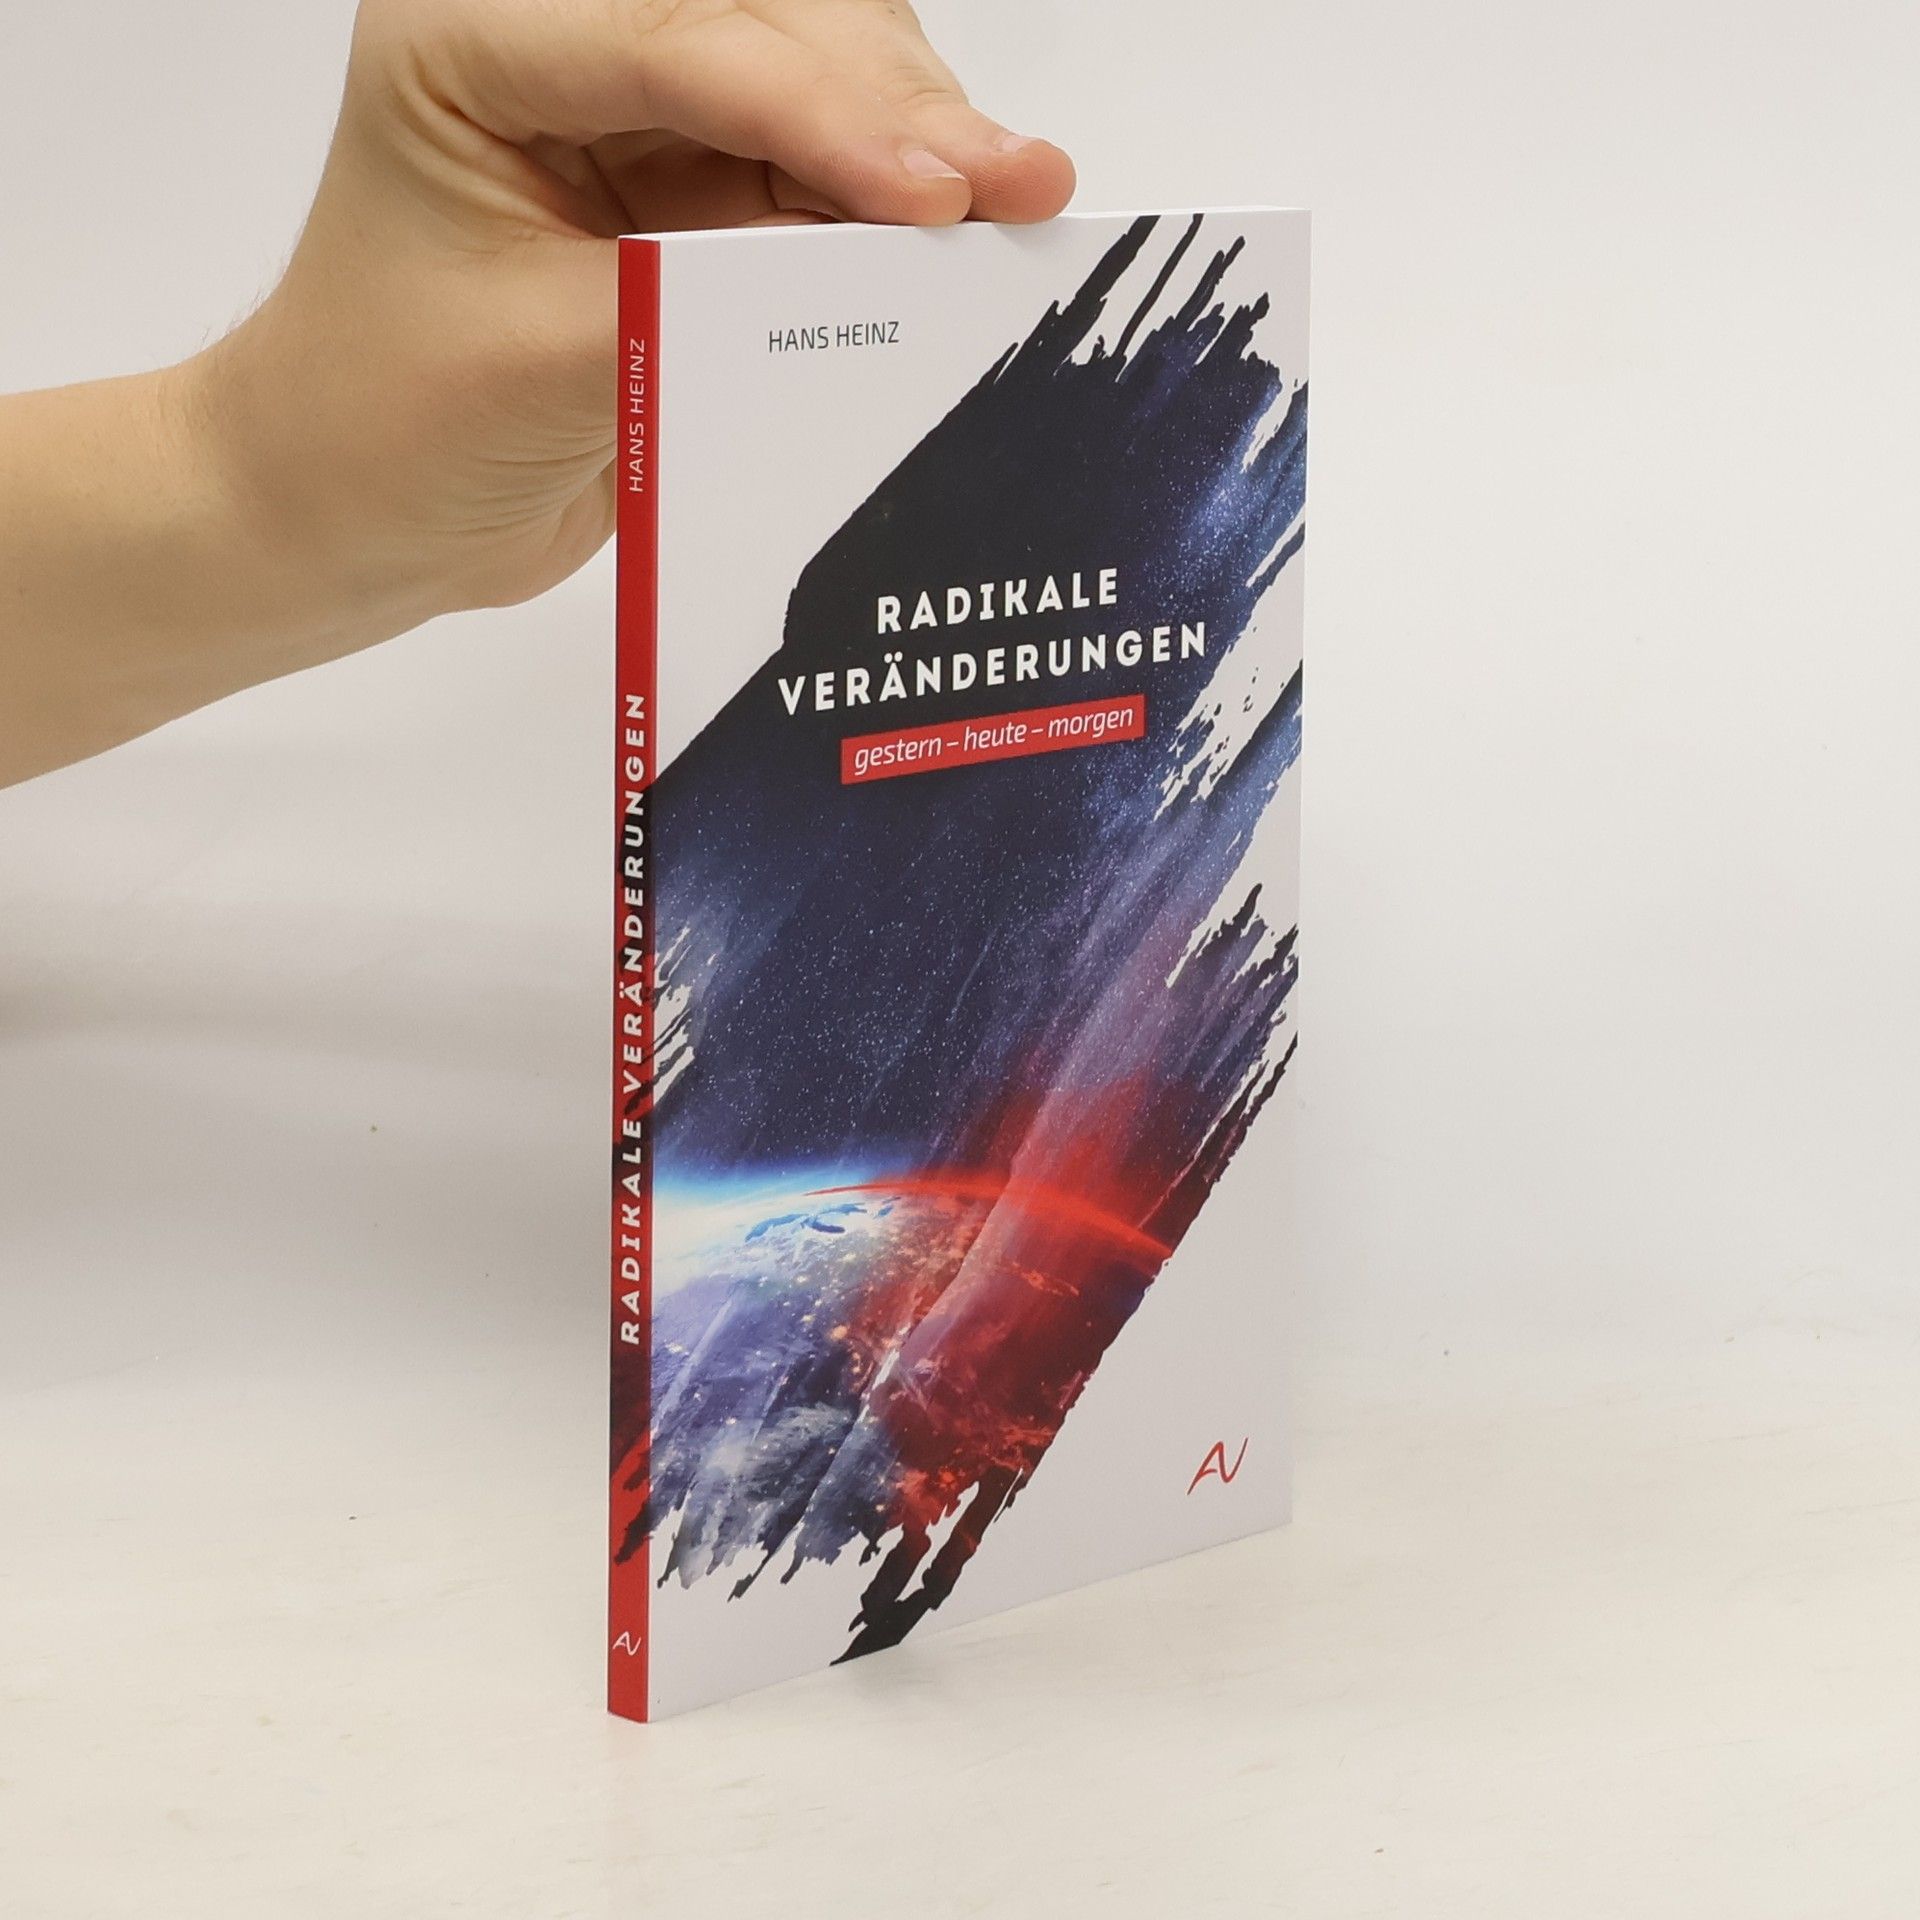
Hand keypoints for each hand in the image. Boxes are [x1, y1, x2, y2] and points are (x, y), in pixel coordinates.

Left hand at [206, 0, 1075, 625]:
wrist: (358, 513)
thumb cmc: (389, 429)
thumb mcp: (550, 359)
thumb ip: (708, 298)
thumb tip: (883, 262)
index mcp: (472, 35)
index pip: (677, 41)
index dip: (821, 110)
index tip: (932, 193)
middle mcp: (557, 44)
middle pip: (768, 22)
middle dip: (895, 107)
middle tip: (1015, 182)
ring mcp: (631, 115)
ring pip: (814, 78)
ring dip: (917, 140)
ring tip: (1019, 198)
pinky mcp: (687, 192)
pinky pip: (814, 174)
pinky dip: (890, 203)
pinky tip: (965, 231)